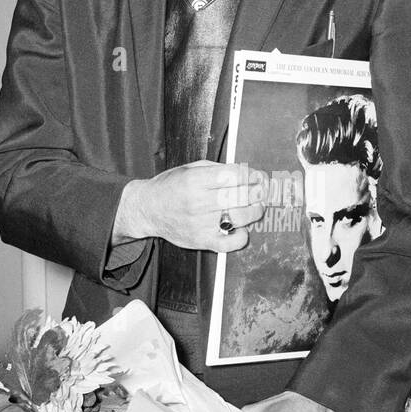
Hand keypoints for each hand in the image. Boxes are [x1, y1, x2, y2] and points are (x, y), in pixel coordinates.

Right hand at [115, 161, 267, 251]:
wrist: (147, 209)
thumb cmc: (171, 187)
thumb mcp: (190, 169)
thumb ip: (217, 170)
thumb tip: (247, 174)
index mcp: (195, 180)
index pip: (234, 176)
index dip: (251, 175)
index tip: (257, 176)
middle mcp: (198, 202)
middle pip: (241, 196)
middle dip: (258, 191)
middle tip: (263, 190)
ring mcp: (200, 223)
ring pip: (240, 217)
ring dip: (255, 211)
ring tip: (258, 206)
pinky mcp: (201, 241)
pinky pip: (229, 242)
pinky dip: (241, 237)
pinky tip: (242, 229)